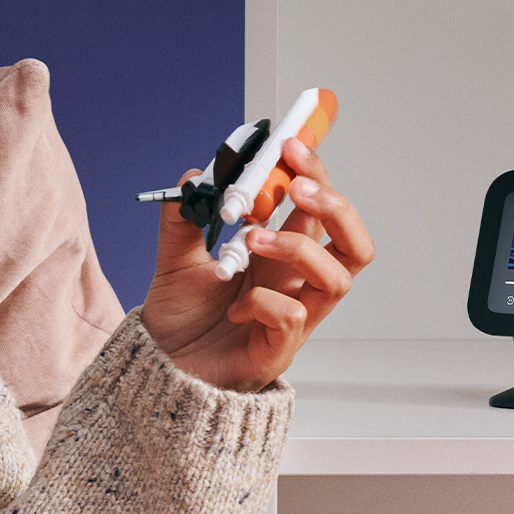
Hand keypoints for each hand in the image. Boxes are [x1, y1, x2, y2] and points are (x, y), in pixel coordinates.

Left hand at [141, 136, 373, 392]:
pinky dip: (264, 300)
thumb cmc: (181, 319)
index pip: (318, 209)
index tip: (290, 143)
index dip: (314, 174)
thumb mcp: (176, 257)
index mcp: (281, 256)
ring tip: (251, 239)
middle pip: (354, 243)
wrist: (160, 370)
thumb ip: (184, 219)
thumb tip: (193, 178)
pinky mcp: (278, 350)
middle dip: (334, 206)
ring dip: (298, 247)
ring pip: (337, 279)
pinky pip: (293, 317)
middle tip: (295, 187)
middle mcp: (296, 284)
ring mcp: (294, 319)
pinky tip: (234, 305)